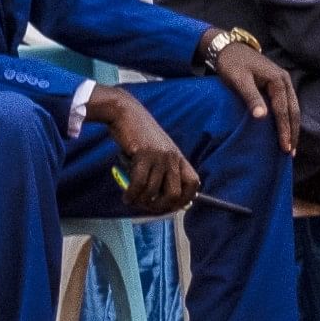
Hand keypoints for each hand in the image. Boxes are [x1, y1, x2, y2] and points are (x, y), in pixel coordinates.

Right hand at [87, 86, 197, 215]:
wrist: (126, 113)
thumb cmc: (139, 135)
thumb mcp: (159, 151)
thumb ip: (163, 170)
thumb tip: (160, 198)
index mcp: (179, 157)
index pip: (193, 184)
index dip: (184, 200)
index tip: (170, 206)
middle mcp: (173, 157)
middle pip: (175, 195)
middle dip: (159, 207)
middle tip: (146, 207)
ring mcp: (159, 156)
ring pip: (153, 192)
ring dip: (140, 201)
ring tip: (132, 200)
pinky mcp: (143, 154)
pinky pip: (138, 184)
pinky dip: (131, 194)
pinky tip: (126, 196)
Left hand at [210, 40, 301, 153]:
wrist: (229, 48)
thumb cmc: (232, 64)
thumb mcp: (239, 80)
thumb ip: (251, 97)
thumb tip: (262, 117)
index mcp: (277, 80)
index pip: (283, 110)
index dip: (285, 130)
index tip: (285, 147)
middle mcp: (284, 80)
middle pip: (293, 110)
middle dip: (292, 132)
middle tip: (290, 152)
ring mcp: (283, 81)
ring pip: (293, 108)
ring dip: (292, 127)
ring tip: (290, 145)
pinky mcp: (278, 84)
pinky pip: (287, 104)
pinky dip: (287, 118)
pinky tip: (285, 129)